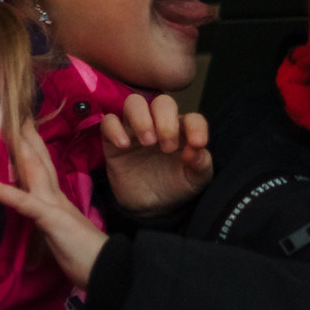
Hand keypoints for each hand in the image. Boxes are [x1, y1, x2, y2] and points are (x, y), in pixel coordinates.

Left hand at [0, 115, 108, 287]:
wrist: (110, 272)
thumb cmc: (87, 258)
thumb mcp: (63, 236)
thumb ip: (52, 224)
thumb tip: (41, 219)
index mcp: (59, 201)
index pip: (43, 169)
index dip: (32, 149)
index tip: (22, 128)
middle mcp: (56, 197)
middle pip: (38, 160)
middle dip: (27, 136)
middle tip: (15, 112)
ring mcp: (54, 206)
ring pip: (33, 171)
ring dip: (18, 149)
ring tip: (3, 128)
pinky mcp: (50, 219)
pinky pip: (23, 202)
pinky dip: (2, 191)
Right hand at [100, 93, 211, 217]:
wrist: (149, 207)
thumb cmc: (175, 186)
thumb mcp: (195, 180)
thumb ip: (201, 163)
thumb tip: (196, 148)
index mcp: (183, 131)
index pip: (192, 118)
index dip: (196, 126)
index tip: (197, 144)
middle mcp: (159, 124)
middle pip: (162, 102)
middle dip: (166, 121)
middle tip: (167, 148)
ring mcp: (135, 130)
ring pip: (134, 103)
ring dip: (142, 118)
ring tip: (148, 142)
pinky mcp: (113, 141)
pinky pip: (108, 121)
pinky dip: (114, 128)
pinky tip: (123, 146)